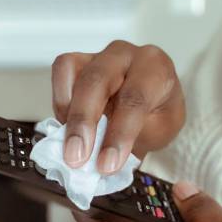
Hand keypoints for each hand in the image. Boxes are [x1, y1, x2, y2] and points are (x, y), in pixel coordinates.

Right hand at [51, 40, 184, 173]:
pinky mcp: (78, 60)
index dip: (119, 135)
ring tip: (69, 145)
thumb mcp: (160, 131)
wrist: (151, 102)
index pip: (134, 99)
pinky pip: (61, 72)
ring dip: (67, 113)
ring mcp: (99, 55)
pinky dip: (60, 102)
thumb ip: (135, 139)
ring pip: (72, 71)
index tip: (107, 166)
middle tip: (76, 158)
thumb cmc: (157, 115)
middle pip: (98, 81)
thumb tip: (103, 157)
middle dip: (83, 122)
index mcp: (155, 69)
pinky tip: (67, 125)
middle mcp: (126, 55)